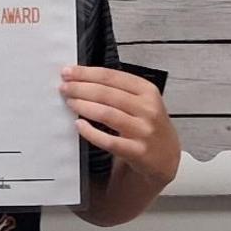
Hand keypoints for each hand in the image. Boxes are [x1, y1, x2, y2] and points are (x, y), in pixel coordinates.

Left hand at [60, 65, 179, 185]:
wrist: (166, 157)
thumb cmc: (148, 125)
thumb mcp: (142, 102)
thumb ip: (119, 90)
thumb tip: (83, 79)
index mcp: (147, 91)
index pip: (112, 76)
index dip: (86, 73)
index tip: (68, 72)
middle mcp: (148, 108)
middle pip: (107, 93)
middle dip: (80, 88)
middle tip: (64, 87)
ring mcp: (144, 130)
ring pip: (107, 113)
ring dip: (84, 106)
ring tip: (70, 102)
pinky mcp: (137, 151)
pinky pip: (108, 140)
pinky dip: (91, 132)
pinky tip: (79, 126)